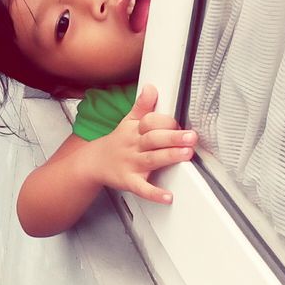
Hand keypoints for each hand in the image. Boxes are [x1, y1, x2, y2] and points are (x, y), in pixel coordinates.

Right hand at [90, 85, 196, 203]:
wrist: (93, 163)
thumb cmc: (118, 142)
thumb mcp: (127, 122)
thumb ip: (142, 106)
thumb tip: (151, 88)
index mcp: (135, 130)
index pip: (150, 122)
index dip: (165, 122)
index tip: (179, 122)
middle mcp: (134, 146)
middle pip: (154, 139)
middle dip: (173, 137)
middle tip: (191, 136)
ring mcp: (132, 164)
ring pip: (152, 160)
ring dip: (169, 157)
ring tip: (186, 153)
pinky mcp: (129, 182)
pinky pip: (142, 189)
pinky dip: (154, 193)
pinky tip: (167, 196)